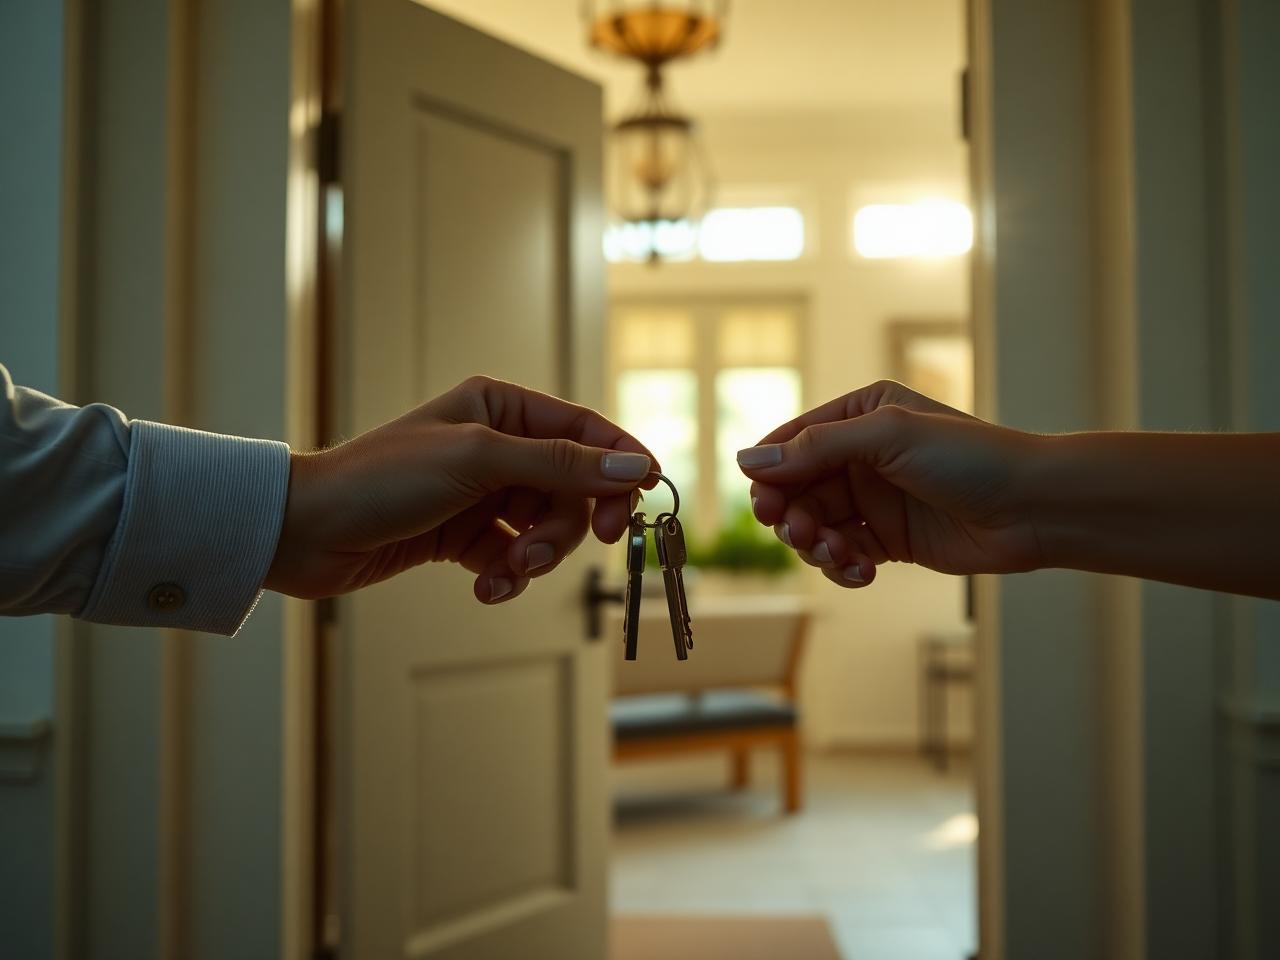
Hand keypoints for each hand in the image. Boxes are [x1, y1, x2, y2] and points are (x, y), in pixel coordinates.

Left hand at [266, 376, 656, 603]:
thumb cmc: (383, 478)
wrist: (306, 532)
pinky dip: (507, 576)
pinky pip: (513, 557)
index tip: (646, 499)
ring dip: (534, 557)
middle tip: (554, 551)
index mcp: (501, 406)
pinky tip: (486, 589)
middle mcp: (496, 445)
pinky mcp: (465, 536)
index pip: (585, 429)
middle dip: (566, 525)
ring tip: (506, 571)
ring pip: (545, 528)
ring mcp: (481, 493)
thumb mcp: (480, 461)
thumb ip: (562, 466)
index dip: (621, 463)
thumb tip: (635, 468)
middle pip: (572, 487)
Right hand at [736, 380, 1043, 587]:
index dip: (770, 472)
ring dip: (817, 545)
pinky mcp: (889, 540)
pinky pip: (843, 554)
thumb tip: (749, 460)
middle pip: (797, 488)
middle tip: (800, 533)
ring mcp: (875, 498)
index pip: (794, 440)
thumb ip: (817, 448)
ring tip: (838, 555)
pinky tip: (862, 573)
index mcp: (862, 413)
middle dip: (792, 515)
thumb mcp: (887, 437)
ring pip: (816, 526)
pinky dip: (843, 566)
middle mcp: (863, 453)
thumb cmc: (971, 458)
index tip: (763, 503)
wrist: (1034, 508)